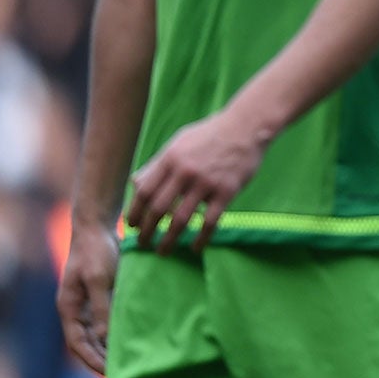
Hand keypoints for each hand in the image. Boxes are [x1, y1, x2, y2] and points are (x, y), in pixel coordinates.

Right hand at [56, 218, 118, 374]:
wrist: (96, 226)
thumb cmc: (95, 251)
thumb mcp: (98, 279)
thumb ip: (101, 307)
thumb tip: (105, 337)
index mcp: (69, 308)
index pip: (77, 343)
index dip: (91, 359)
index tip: (108, 373)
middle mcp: (77, 309)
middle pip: (86, 342)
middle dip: (100, 358)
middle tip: (121, 373)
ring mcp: (88, 302)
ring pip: (97, 333)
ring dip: (109, 347)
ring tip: (127, 361)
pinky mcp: (101, 294)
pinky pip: (107, 319)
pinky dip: (116, 330)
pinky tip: (131, 337)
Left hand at [125, 108, 269, 252]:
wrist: (247, 126)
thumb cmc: (211, 134)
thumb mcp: (179, 142)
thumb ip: (158, 163)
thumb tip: (136, 183)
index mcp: (170, 159)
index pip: (145, 192)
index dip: (135, 212)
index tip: (132, 225)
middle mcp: (185, 172)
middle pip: (158, 209)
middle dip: (147, 231)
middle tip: (143, 244)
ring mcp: (206, 183)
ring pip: (181, 219)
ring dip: (169, 240)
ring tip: (163, 251)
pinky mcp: (227, 191)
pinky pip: (210, 221)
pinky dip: (202, 238)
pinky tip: (196, 247)